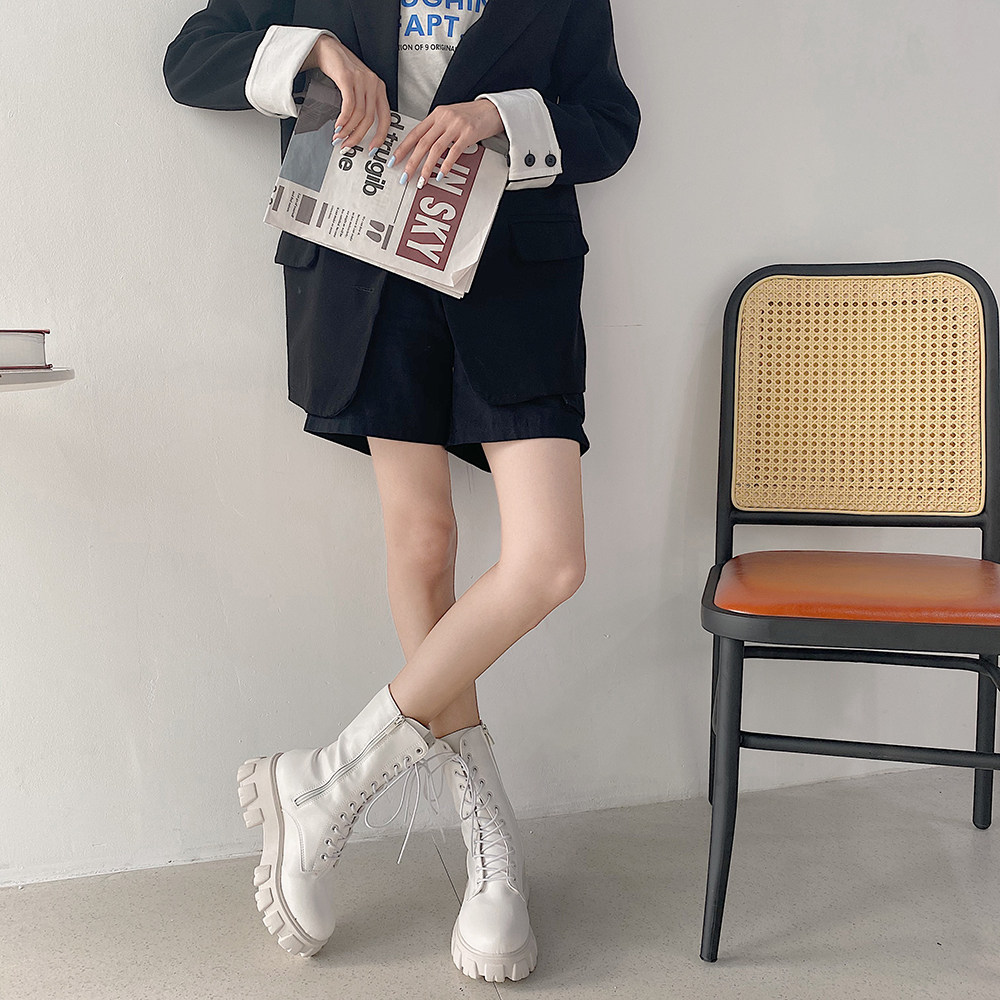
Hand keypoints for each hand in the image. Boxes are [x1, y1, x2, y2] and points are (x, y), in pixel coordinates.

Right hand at [304, 35, 391, 153]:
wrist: (328, 49)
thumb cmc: (343, 70)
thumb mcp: (359, 88)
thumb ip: (364, 105)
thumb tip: (361, 131)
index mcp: (380, 88)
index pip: (386, 118)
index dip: (380, 136)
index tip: (372, 148)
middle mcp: (373, 84)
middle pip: (370, 119)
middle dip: (358, 136)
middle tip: (348, 145)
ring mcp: (361, 80)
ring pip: (359, 114)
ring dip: (348, 130)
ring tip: (339, 137)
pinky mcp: (348, 77)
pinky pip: (348, 105)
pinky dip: (343, 119)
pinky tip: (338, 125)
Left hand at [389, 100, 504, 187]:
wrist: (493, 109)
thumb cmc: (472, 116)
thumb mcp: (450, 118)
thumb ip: (437, 130)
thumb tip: (424, 147)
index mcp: (436, 115)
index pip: (415, 133)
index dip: (403, 148)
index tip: (394, 160)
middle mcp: (444, 118)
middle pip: (422, 143)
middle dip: (411, 162)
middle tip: (405, 176)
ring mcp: (456, 125)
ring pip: (435, 149)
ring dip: (427, 167)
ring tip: (422, 180)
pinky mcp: (468, 133)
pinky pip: (454, 151)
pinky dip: (446, 164)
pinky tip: (441, 174)